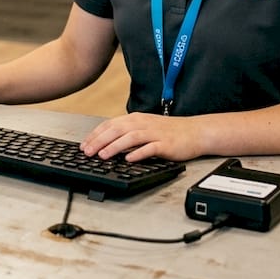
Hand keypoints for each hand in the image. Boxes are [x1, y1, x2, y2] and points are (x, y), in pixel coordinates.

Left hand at [81, 112, 202, 162]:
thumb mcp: (145, 128)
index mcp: (136, 119)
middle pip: (117, 130)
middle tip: (87, 152)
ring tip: (103, 155)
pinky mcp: (165, 144)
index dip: (95, 135)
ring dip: (115, 146)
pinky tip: (129, 159)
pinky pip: (150, 148)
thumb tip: (107, 143)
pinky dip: (138, 153)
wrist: (195, 132)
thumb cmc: (169, 131)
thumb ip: (128, 133)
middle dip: (100, 141)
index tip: (84, 145)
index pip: (110, 125)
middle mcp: (143, 124)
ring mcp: (154, 133)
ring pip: (130, 138)